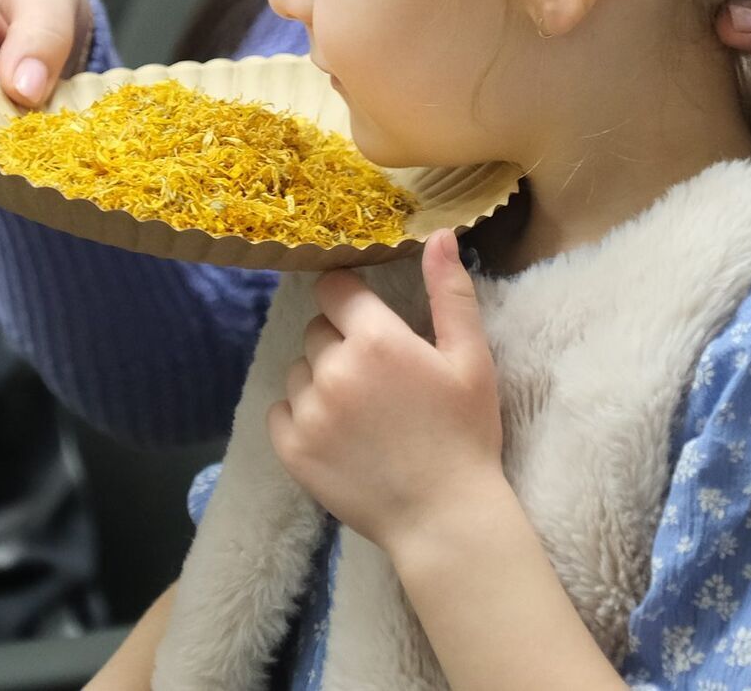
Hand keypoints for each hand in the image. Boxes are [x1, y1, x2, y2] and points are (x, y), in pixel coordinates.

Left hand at [267, 230, 503, 552]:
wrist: (444, 517)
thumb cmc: (465, 433)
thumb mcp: (470, 357)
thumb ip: (449, 291)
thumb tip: (437, 233)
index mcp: (376, 339)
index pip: (335, 289)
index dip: (350, 297)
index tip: (365, 316)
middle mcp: (333, 369)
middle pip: (318, 329)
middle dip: (341, 340)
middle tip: (377, 373)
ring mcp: (308, 412)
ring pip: (299, 369)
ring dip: (321, 378)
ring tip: (360, 408)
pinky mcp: (291, 451)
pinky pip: (280, 411)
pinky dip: (300, 415)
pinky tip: (336, 432)